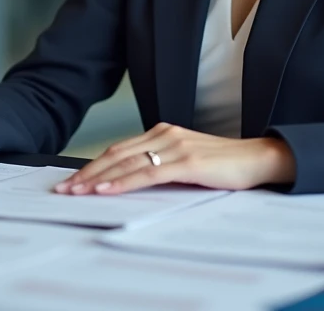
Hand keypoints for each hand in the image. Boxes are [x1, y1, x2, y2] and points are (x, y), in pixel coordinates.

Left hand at [53, 123, 295, 195]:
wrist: (260, 159)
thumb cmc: (225, 165)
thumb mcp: (187, 161)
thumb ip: (162, 164)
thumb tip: (134, 180)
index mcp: (164, 132)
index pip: (119, 149)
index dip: (93, 165)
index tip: (73, 180)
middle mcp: (166, 134)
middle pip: (116, 154)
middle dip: (86, 172)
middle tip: (63, 188)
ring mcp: (176, 147)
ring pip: (126, 163)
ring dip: (97, 179)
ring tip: (75, 191)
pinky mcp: (188, 163)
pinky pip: (148, 173)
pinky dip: (123, 182)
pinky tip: (106, 190)